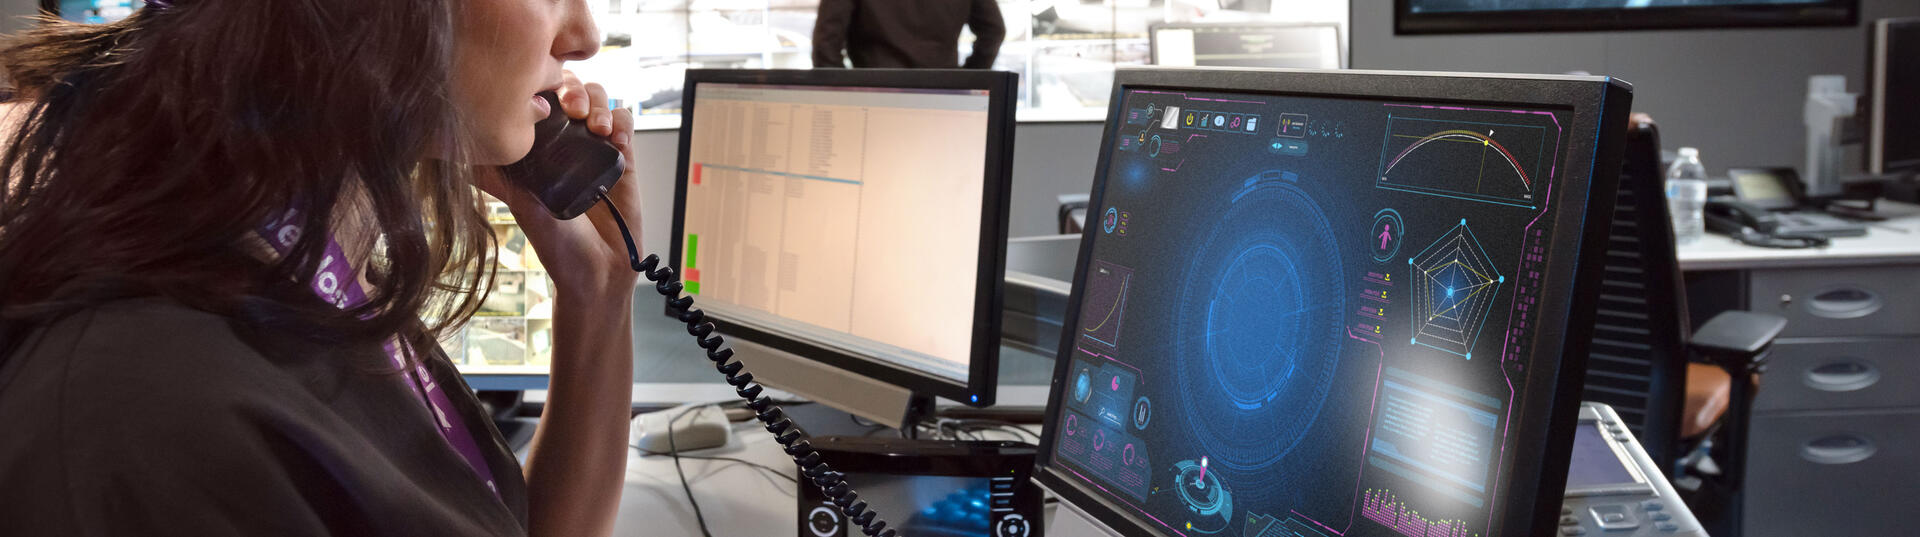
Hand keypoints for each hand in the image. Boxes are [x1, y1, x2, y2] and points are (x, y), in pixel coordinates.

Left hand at [474, 71, 640, 297]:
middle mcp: (567, 143)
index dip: (543, 87)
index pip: (540, 98)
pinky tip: (615, 140)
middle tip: (574, 111)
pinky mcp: (624, 159)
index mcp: (539, 149)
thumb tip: (454, 154)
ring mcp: (596, 149)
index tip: (543, 101)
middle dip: (574, 90)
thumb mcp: (520, 206)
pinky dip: (621, 121)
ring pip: (600, 100)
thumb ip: (496, 178)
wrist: (598, 274)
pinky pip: (625, 123)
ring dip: (600, 104)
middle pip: (572, 90)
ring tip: (597, 128)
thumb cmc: (556, 247)